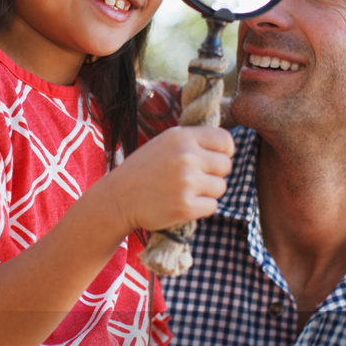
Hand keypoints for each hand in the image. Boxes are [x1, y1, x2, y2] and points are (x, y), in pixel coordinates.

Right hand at [101, 126, 233, 232]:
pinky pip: (212, 206)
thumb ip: (193, 141)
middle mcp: (186, 157)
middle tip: (195, 179)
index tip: (215, 160)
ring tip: (185, 191)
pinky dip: (201, 208)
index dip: (225, 152)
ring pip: (221, 187)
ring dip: (208, 192)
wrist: (118, 198)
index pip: (225, 141)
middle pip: (226, 166)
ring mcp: (186, 182)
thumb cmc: (144, 169)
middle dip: (215, 174)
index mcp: (182, 137)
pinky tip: (182, 203)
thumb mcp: (165, 143)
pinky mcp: (185, 206)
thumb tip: (227, 146)